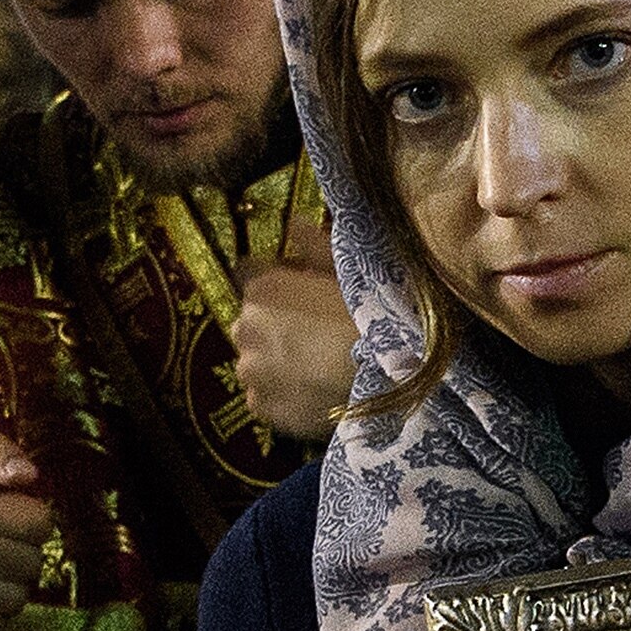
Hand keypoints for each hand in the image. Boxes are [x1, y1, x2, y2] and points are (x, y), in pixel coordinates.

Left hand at [232, 230, 359, 441]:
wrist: (385, 375)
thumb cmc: (369, 315)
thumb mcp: (348, 271)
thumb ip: (314, 246)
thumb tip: (294, 223)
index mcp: (263, 287)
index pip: (251, 275)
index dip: (279, 284)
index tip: (302, 294)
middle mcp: (245, 326)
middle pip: (252, 322)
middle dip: (274, 326)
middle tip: (315, 336)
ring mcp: (250, 370)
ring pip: (257, 362)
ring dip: (276, 363)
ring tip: (316, 370)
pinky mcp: (261, 407)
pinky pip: (265, 397)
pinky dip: (282, 396)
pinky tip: (313, 393)